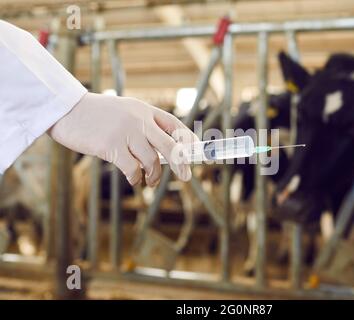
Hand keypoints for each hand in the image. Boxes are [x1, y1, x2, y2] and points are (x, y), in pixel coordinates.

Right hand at [48, 92, 197, 185]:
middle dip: (181, 163)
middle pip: (170, 145)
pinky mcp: (111, 146)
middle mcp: (139, 120)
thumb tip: (162, 151)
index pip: (174, 124)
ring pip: (151, 160)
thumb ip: (143, 126)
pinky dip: (136, 178)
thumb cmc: (96, 115)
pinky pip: (133, 168)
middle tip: (186, 176)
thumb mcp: (124, 111)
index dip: (188, 139)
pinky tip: (134, 179)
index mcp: (144, 110)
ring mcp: (126, 132)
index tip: (195, 152)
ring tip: (149, 181)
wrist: (66, 110)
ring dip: (153, 175)